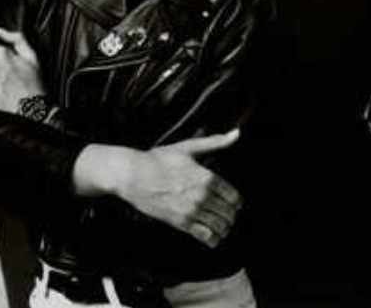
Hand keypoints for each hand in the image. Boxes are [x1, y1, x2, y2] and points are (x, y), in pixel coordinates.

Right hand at [74, 130, 242, 247]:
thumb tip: (237, 133)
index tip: (233, 203)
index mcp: (207, 177)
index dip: (236, 202)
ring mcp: (191, 211)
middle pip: (229, 213)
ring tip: (222, 226)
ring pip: (220, 226)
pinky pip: (205, 237)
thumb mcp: (188, 147)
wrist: (133, 175)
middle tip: (228, 215)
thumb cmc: (159, 159)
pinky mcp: (179, 222)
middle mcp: (202, 196)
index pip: (234, 197)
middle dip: (231, 215)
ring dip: (224, 227)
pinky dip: (213, 238)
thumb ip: (215, 142)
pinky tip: (211, 235)